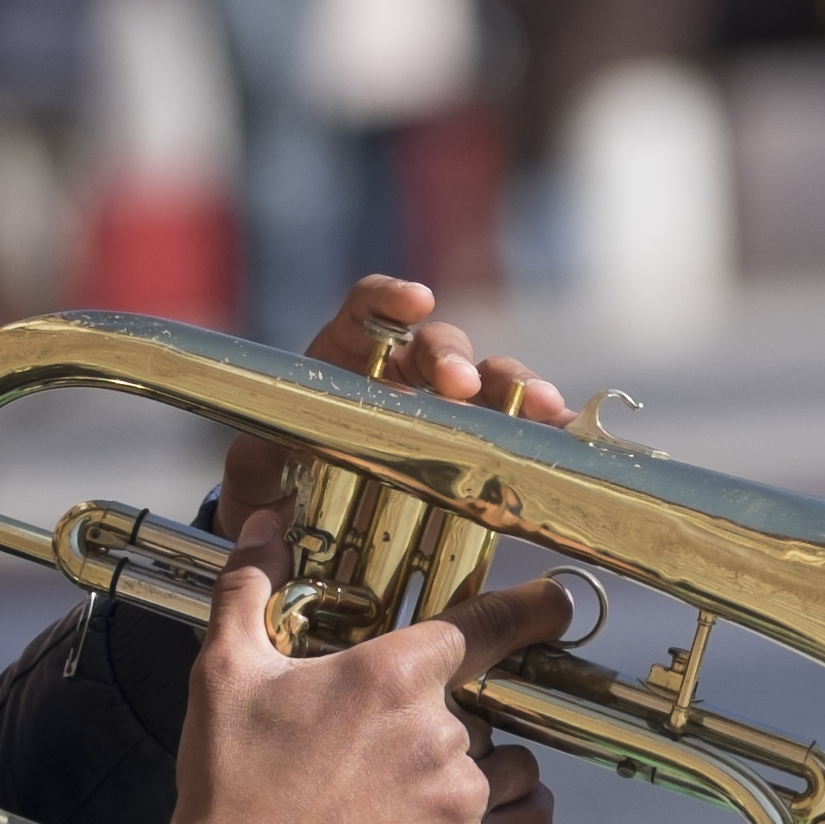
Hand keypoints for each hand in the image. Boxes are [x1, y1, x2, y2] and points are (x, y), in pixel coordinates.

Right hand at [159, 515, 571, 823]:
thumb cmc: (231, 782)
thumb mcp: (224, 670)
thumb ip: (249, 588)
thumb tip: (263, 526)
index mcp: (391, 674)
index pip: (489, 625)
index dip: (532, 610)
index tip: (556, 604)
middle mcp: (437, 729)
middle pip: (487, 703)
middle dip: (455, 712)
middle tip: (399, 737)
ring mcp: (456, 792)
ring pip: (512, 759)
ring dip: (487, 761)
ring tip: (429, 774)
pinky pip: (531, 822)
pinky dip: (523, 811)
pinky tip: (497, 807)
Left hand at [218, 274, 575, 533]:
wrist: (301, 525)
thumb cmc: (275, 483)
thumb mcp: (255, 471)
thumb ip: (258, 463)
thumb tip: (264, 475)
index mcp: (345, 361)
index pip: (367, 312)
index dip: (389, 298)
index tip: (413, 301)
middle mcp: (400, 376)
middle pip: (437, 347)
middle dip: (454, 360)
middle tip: (464, 386)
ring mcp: (443, 411)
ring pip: (486, 383)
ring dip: (515, 388)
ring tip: (542, 406)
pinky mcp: (475, 449)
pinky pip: (512, 431)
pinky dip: (540, 430)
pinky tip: (569, 436)